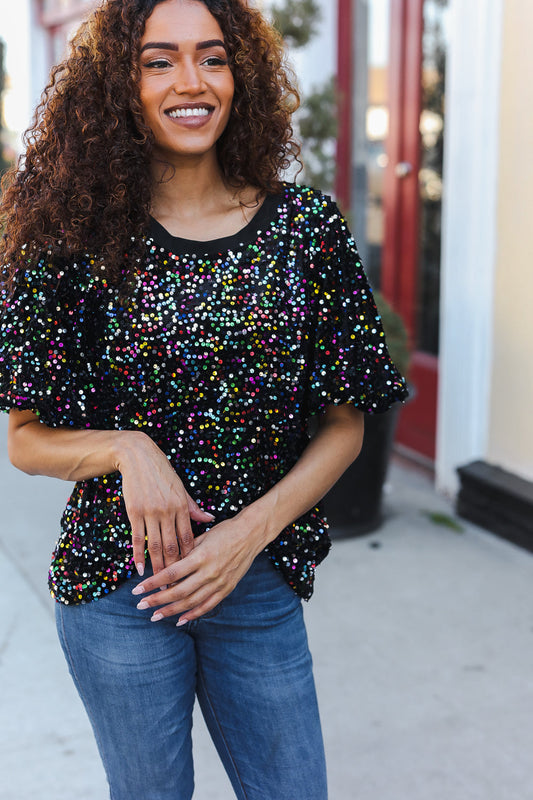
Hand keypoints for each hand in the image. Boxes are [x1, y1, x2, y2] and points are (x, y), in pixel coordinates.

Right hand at [116, 431, 214, 575]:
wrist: (138, 456)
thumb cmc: (162, 473)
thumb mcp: (181, 488)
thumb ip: (193, 507)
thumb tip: (210, 518)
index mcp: (182, 506)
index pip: (189, 539)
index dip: (189, 558)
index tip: (191, 574)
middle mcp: (168, 511)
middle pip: (172, 547)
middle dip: (174, 570)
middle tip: (175, 588)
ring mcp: (151, 512)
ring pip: (155, 546)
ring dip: (157, 567)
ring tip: (158, 585)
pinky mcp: (134, 512)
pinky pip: (137, 538)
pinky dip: (138, 555)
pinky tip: (139, 569)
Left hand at [131, 506, 270, 623]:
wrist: (251, 534)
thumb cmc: (224, 531)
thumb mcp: (202, 537)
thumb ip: (185, 552)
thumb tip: (166, 566)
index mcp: (200, 556)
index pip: (171, 573)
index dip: (152, 583)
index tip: (137, 589)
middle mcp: (209, 571)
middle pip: (178, 591)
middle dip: (157, 600)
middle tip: (140, 605)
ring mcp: (219, 582)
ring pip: (191, 602)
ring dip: (170, 611)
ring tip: (155, 616)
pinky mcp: (227, 588)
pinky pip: (207, 606)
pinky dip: (192, 615)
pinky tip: (179, 620)